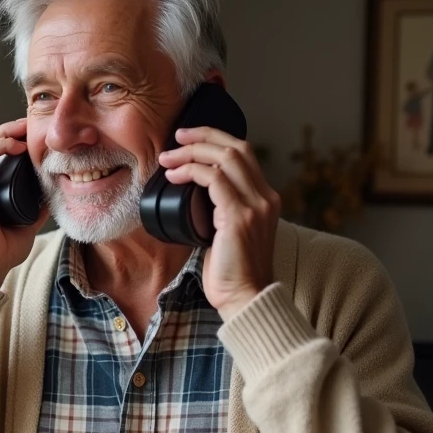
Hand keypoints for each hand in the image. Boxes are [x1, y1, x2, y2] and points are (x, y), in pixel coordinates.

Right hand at [0, 119, 49, 289]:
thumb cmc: (1, 250)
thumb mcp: (26, 223)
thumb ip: (35, 207)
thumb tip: (51, 196)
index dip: (12, 141)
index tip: (32, 137)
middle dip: (9, 130)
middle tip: (30, 124)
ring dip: (5, 132)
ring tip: (25, 128)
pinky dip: (0, 145)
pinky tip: (18, 145)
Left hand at [157, 126, 280, 320]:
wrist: (245, 296)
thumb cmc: (232, 271)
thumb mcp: (229, 232)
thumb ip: (222, 210)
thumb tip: (195, 193)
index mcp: (265, 199)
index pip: (244, 154)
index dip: (216, 139)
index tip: (189, 139)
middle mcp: (265, 197)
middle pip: (237, 148)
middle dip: (203, 136)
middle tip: (176, 137)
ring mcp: (255, 205)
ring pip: (225, 158)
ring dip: (192, 152)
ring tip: (167, 158)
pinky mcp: (239, 216)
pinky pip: (214, 179)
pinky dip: (191, 171)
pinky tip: (174, 176)